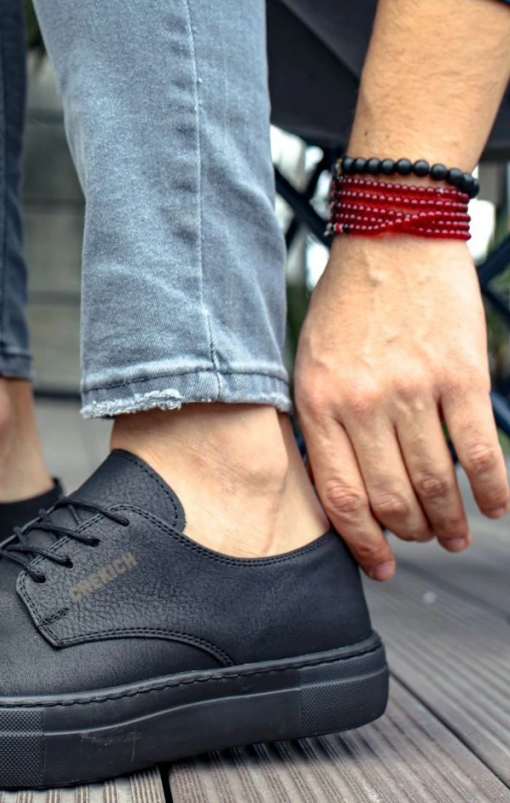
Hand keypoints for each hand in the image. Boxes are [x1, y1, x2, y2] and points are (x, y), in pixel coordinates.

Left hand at [295, 235, 508, 577]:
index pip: (341, 496)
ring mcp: (413, 389)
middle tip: (425, 541)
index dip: (364, 544)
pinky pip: (479, 452)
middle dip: (411, 534)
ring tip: (458, 535)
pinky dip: (492, 490)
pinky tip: (495, 507)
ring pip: (437, 483)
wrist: (393, 236)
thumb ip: (321, 422)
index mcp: (319, 401)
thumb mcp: (310, 361)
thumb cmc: (348, 301)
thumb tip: (341, 489)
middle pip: (392, 499)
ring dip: (452, 521)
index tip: (381, 566)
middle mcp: (363, 402)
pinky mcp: (460, 376)